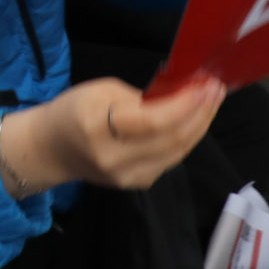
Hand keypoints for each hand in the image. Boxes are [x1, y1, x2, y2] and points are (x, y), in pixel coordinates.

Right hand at [0, 76, 224, 192]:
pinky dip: (186, 140)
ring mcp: (127, 177)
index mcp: (98, 126)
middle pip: (172, 139)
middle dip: (200, 113)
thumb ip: (141, 96)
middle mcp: (115, 158)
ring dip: (198, 126)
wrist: (52, 149)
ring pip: (177, 152)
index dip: (186, 104)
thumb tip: (181, 95)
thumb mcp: (101, 90)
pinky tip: (194, 122)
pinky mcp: (137, 185)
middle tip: (216, 90)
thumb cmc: (74, 110)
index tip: (207, 84)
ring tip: (211, 103)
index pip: (154, 120)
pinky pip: (170, 161)